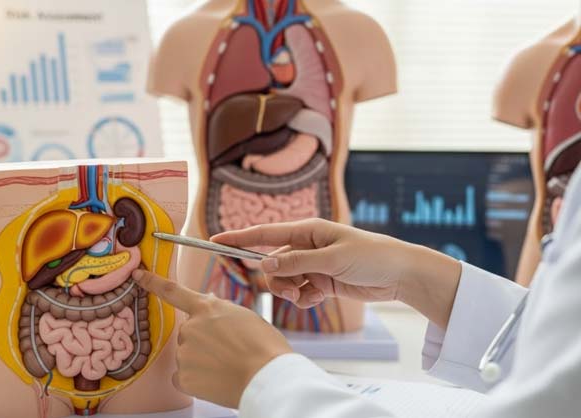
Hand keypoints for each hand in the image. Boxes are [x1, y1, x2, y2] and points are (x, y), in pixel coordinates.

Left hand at [132, 269, 291, 407]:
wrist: (267, 377)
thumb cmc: (264, 347)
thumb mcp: (244, 317)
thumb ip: (220, 312)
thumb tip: (208, 311)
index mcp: (207, 308)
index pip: (172, 291)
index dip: (152, 282)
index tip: (137, 275)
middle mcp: (190, 328)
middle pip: (188, 333)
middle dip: (203, 341)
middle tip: (228, 352)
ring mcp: (184, 353)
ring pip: (187, 356)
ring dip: (201, 361)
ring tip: (227, 367)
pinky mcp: (183, 377)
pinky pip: (183, 377)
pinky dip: (196, 380)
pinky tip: (215, 380)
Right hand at [212, 218, 461, 328]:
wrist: (400, 275)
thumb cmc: (371, 256)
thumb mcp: (332, 259)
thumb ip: (297, 263)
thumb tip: (265, 265)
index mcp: (307, 231)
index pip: (265, 234)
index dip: (239, 238)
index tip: (214, 241)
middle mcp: (306, 246)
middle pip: (272, 264)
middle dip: (276, 280)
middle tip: (292, 291)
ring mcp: (313, 264)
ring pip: (284, 281)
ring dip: (290, 292)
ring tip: (308, 296)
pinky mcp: (321, 281)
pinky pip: (299, 292)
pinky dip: (303, 299)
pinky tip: (318, 298)